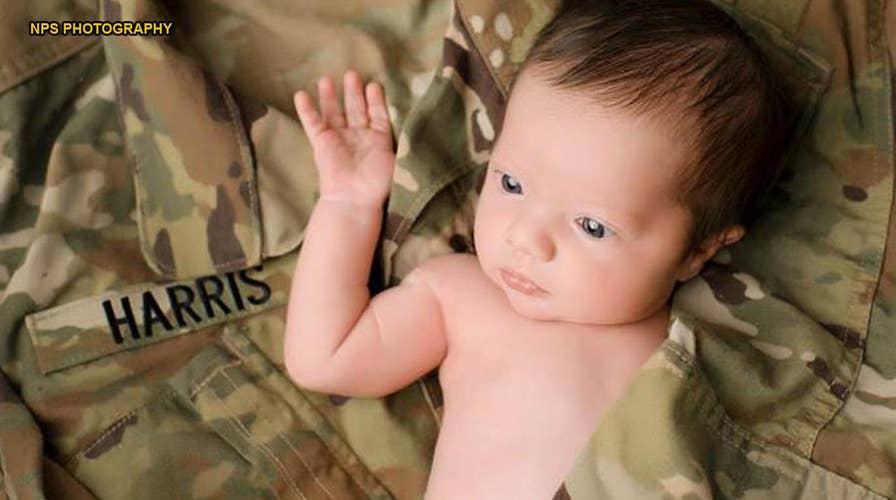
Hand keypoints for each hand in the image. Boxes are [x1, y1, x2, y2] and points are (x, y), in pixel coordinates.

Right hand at [294, 71, 394, 207]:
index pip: (376, 114)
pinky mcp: (322, 144)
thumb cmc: (379, 183)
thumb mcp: (398, 158)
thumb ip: (404, 141)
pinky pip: (312, 124)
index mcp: (377, 140)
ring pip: (333, 112)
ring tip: (326, 79)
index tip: (375, 85)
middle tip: (352, 74)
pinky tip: (300, 94)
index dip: (375, 100)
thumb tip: (419, 128)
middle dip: (353, 92)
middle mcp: (357, 137)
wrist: (356, 199)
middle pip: (354, 109)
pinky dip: (307, 110)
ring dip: (330, 96)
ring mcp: (338, 139)